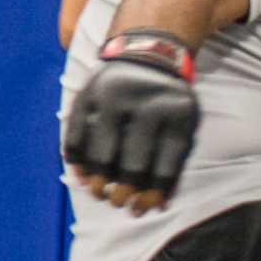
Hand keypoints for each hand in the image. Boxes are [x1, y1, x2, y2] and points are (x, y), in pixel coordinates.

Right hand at [63, 48, 198, 213]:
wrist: (147, 52)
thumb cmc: (168, 102)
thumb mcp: (183, 122)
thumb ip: (174, 160)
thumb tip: (158, 205)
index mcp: (178, 114)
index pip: (166, 164)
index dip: (154, 192)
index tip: (143, 208)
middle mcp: (146, 104)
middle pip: (133, 161)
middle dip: (124, 190)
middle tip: (118, 203)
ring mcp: (114, 97)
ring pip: (102, 150)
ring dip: (98, 179)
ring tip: (98, 194)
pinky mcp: (88, 92)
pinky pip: (77, 133)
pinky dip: (77, 158)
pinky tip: (80, 175)